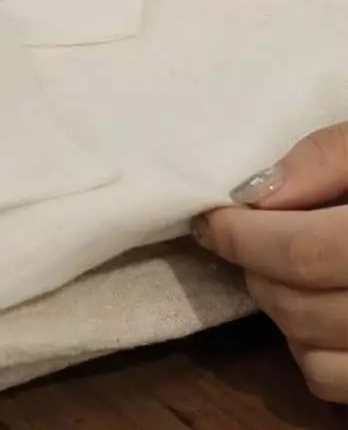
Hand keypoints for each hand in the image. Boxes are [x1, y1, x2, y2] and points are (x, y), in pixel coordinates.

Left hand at [193, 124, 347, 402]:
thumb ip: (327, 157)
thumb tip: (254, 194)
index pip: (302, 253)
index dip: (242, 236)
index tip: (212, 218)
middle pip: (299, 306)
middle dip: (255, 269)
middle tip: (249, 238)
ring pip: (313, 357)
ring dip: (281, 314)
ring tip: (288, 272)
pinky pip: (340, 388)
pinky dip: (316, 356)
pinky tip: (325, 313)